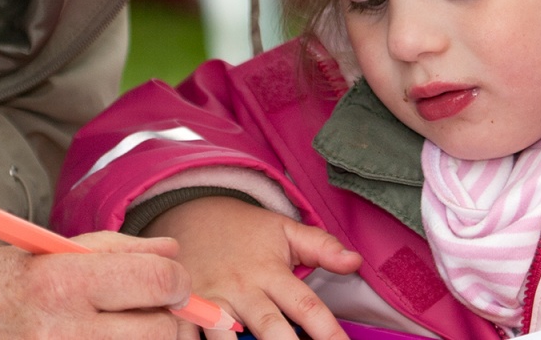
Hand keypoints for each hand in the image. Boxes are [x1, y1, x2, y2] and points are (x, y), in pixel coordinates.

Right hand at [0, 230, 194, 338]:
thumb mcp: (38, 253)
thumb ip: (112, 251)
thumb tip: (172, 253)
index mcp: (59, 283)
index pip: (159, 283)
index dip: (177, 281)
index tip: (170, 282)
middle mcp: (62, 333)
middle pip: (162, 332)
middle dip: (167, 319)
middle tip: (149, 311)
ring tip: (115, 328)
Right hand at [143, 196, 363, 339]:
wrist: (191, 213)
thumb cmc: (245, 231)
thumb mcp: (285, 230)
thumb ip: (321, 246)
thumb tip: (355, 260)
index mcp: (270, 272)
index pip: (306, 306)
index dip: (328, 332)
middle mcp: (242, 290)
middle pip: (269, 328)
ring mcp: (211, 303)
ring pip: (225, 339)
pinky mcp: (185, 311)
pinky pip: (188, 336)